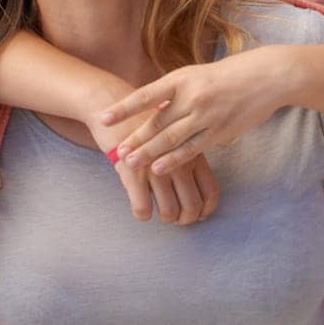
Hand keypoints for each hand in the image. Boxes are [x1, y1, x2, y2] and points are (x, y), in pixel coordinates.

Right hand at [85, 93, 220, 224]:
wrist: (112, 105)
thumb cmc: (144, 121)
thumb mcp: (175, 132)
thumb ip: (188, 153)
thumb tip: (199, 187)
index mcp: (192, 151)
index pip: (210, 190)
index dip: (206, 209)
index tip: (198, 214)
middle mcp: (178, 160)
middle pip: (192, 206)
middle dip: (185, 220)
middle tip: (176, 218)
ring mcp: (156, 167)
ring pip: (169, 212)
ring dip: (165, 218)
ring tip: (158, 213)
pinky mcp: (132, 172)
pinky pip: (142, 208)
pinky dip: (142, 214)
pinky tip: (141, 209)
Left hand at [100, 47, 285, 175]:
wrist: (265, 77)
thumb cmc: (227, 75)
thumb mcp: (196, 74)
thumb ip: (174, 91)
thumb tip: (149, 105)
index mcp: (183, 77)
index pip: (146, 94)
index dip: (124, 107)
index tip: (103, 117)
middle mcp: (192, 96)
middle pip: (157, 121)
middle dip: (134, 137)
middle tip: (115, 150)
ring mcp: (206, 115)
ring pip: (172, 138)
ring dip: (149, 152)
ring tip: (130, 162)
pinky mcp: (219, 131)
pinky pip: (192, 149)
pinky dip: (174, 159)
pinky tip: (159, 168)